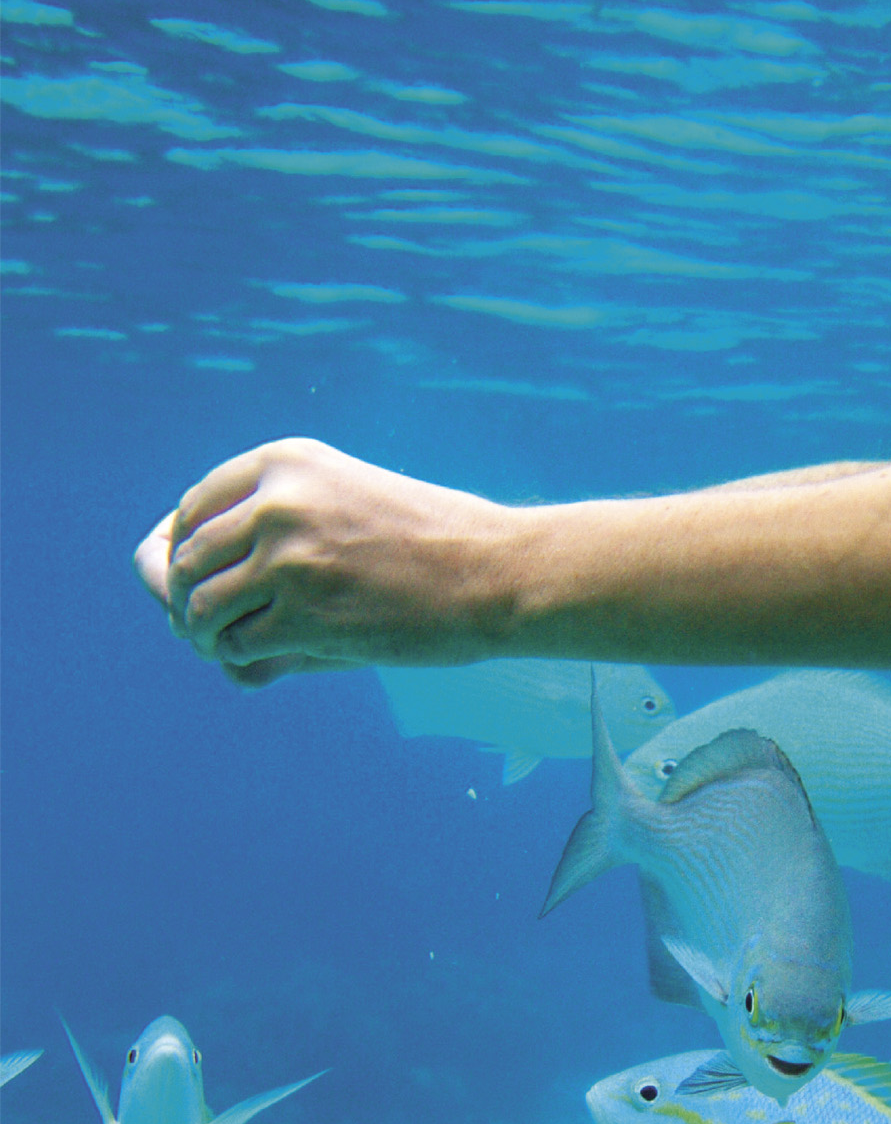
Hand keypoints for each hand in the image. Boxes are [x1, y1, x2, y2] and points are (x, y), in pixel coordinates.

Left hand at [134, 438, 525, 684]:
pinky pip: (237, 646)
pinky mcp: (304, 615)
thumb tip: (158, 581)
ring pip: (201, 607)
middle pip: (186, 560)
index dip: (183, 552)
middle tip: (206, 629)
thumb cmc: (431, 544)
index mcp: (286, 462)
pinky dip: (243, 660)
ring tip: (232, 648)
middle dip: (186, 600)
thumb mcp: (347, 501)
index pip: (194, 508)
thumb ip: (270, 526)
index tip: (200, 581)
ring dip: (208, 636)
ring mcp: (287, 559)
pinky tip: (270, 661)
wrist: (499, 573)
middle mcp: (277, 501)